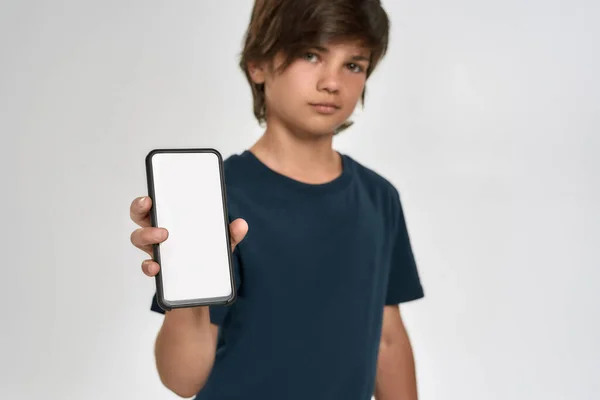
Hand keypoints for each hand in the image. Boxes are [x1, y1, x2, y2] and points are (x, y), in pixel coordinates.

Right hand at [129, 196, 247, 276]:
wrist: (203, 291)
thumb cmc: (206, 259)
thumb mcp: (221, 245)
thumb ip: (231, 234)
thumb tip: (242, 224)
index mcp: (173, 222)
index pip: (156, 205)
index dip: (147, 198)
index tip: (149, 194)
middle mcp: (160, 235)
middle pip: (140, 217)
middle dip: (139, 208)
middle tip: (149, 205)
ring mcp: (157, 252)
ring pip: (138, 238)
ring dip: (146, 234)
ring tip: (163, 236)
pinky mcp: (159, 272)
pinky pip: (147, 267)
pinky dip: (149, 266)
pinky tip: (157, 267)